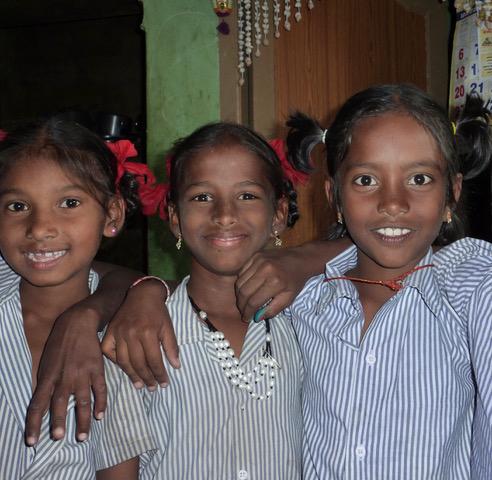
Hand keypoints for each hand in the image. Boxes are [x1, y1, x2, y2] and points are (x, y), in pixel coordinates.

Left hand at [25, 305, 104, 445]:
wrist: (78, 324)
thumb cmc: (59, 344)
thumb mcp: (46, 362)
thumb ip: (46, 383)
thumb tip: (43, 404)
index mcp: (48, 377)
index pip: (37, 405)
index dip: (33, 424)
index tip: (32, 441)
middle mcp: (64, 378)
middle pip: (60, 404)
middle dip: (59, 422)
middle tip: (58, 438)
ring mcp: (82, 374)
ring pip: (82, 402)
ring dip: (83, 421)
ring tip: (83, 436)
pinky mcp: (96, 370)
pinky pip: (99, 390)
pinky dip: (101, 404)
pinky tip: (100, 415)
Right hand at [101, 279, 178, 388]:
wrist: (142, 293)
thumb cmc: (158, 311)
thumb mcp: (168, 327)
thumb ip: (172, 347)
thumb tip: (176, 366)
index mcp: (148, 333)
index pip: (154, 360)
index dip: (159, 374)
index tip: (164, 383)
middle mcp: (131, 334)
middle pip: (138, 363)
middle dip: (146, 378)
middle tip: (152, 387)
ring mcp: (118, 333)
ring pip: (123, 361)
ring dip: (131, 375)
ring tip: (139, 384)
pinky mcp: (110, 331)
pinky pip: (108, 351)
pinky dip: (115, 361)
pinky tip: (124, 368)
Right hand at [236, 248, 308, 321]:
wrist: (300, 259)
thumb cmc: (295, 281)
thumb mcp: (288, 299)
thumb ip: (273, 310)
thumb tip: (256, 318)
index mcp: (275, 282)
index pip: (254, 301)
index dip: (248, 312)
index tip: (246, 318)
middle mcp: (265, 270)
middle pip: (244, 292)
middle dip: (241, 305)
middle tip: (243, 311)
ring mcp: (258, 261)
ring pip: (240, 282)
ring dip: (239, 295)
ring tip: (243, 302)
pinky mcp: (255, 256)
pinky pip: (241, 272)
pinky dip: (241, 282)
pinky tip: (245, 289)